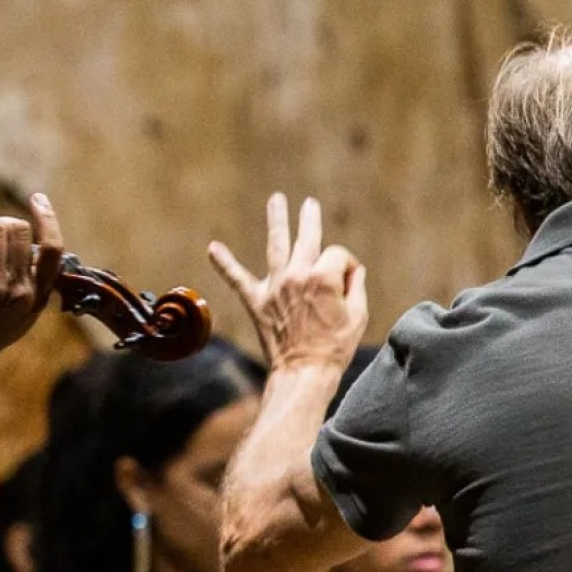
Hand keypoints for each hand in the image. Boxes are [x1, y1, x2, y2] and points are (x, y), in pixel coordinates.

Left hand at [209, 193, 367, 371]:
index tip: (349, 282)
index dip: (346, 267)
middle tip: (309, 204)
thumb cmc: (335, 347)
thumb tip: (349, 270)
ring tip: (276, 200)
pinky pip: (237, 278)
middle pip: (306, 238)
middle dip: (309, 219)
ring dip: (276, 220)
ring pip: (275, 244)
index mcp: (323, 277)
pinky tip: (213, 248)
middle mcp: (296, 275)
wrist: (304, 371)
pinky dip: (224, 263)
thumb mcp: (359, 314)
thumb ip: (355, 286)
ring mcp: (274, 287)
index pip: (337, 255)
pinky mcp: (256, 301)